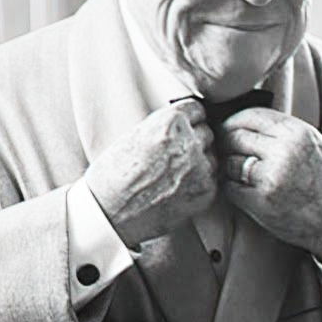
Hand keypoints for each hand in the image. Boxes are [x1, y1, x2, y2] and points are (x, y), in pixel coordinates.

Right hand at [86, 99, 216, 246]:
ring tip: (173, 174)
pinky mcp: (206, 192)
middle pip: (206, 132)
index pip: (197, 109)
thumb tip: (190, 121)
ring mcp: (200, 169)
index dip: (188, 120)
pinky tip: (177, 188)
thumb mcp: (137, 134)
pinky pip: (212, 179)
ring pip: (212, 156)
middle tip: (173, 156)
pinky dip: (199, 183)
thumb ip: (166, 125)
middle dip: (194, 141)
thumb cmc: (115, 174)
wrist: (109, 213)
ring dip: (200, 162)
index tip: (182, 129)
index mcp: (170, 122)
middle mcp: (189, 143)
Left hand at [218, 108, 321, 262]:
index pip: (249, 115)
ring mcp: (270, 178)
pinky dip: (233, 189)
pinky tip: (247, 191)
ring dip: (230, 168)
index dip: (233, 122)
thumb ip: (281, 130)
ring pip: (228, 162)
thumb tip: (242, 121)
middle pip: (233, 137)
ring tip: (243, 174)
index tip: (229, 129)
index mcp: (296, 132)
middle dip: (227, 144)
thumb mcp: (313, 142)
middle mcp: (283, 152)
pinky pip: (230, 188)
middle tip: (229, 152)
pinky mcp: (261, 202)